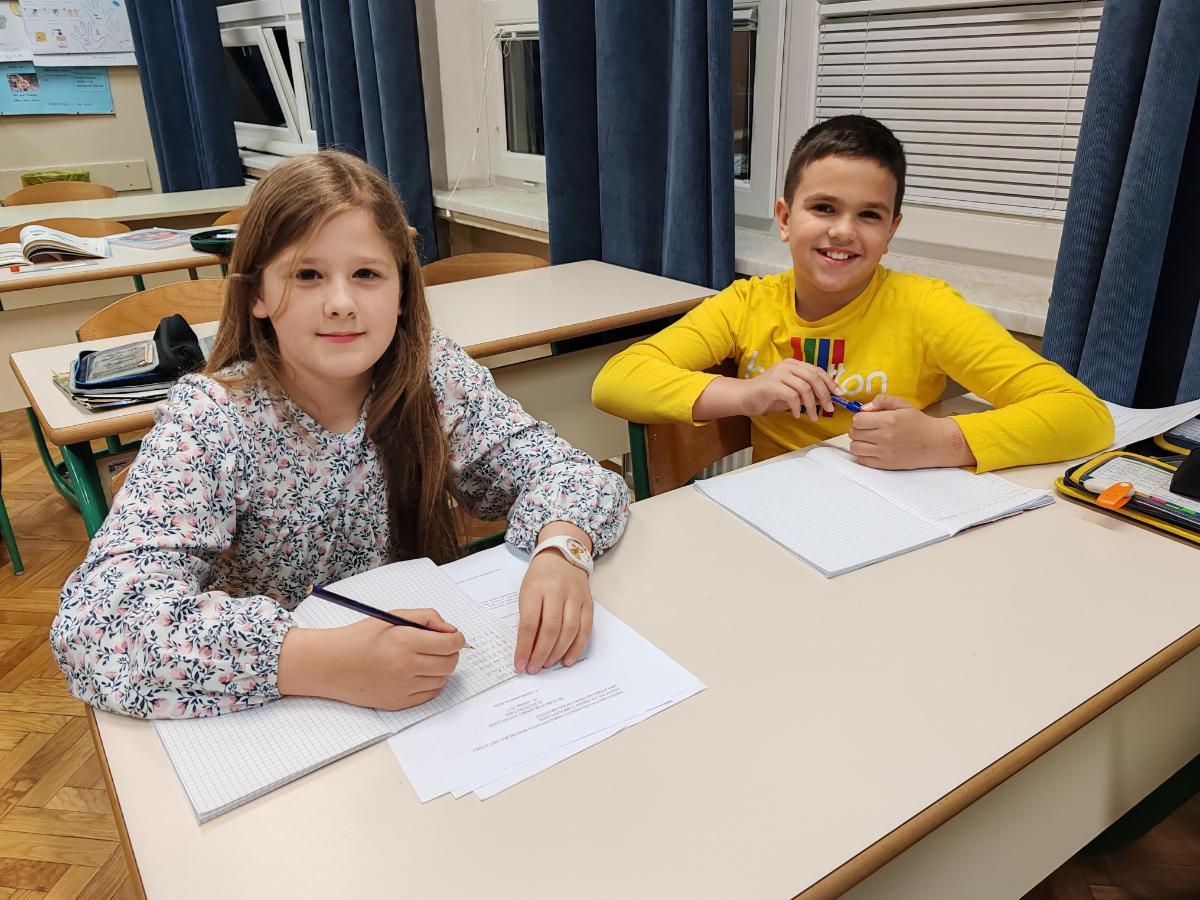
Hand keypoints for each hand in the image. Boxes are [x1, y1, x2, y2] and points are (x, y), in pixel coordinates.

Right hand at [278, 609, 464, 710]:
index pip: (450, 643)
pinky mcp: (398, 702)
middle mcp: (405, 666)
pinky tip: (416, 674)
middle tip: (439, 647)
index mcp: (405, 640)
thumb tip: (451, 631)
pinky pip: (429, 694)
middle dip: (450, 653)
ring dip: (439, 669)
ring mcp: (402, 687)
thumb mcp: (393, 617)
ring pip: (442, 680)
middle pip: (450, 663)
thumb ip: (427, 618)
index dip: (457, 638)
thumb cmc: (361, 638)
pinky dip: (429, 684)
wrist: (332, 664)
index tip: (454, 637)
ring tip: (422, 660)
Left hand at [514, 550, 592, 673]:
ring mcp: (575, 597)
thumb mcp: (526, 592)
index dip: (525, 647)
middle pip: (551, 628)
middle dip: (541, 653)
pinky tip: (567, 660)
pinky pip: (585, 629)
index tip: (519, 664)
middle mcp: (557, 592)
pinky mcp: (588, 603)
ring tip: (547, 665)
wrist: (562, 556)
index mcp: (536, 589)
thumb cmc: (539, 578)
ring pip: (569, 630)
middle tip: (534, 668)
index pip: (529, 623)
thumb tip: (527, 650)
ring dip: (558, 652)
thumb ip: (527, 617)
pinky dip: (577, 647)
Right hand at [736, 359, 841, 420]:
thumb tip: (826, 398)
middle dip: (824, 394)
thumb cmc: (768, 396)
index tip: (838, 395)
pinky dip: (797, 407)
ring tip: (813, 416)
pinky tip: (796, 414)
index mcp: (793, 364)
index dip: (830, 382)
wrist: (745, 397)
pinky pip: (791, 396)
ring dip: (812, 405)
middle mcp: (787, 366)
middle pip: (813, 377)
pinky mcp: (772, 385)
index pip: (817, 370)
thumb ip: (807, 393)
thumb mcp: (792, 394)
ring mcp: (778, 374)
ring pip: (805, 388)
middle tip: (829, 408)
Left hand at [848, 394, 975, 469]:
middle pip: (854, 433)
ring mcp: (884, 452)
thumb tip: (864, 407)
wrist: (935, 443)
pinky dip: (863, 455)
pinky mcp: (885, 464)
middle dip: (858, 429)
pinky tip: (873, 449)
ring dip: (858, 442)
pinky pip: (862, 460)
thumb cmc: (919, 423)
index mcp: (888, 421)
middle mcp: (884, 437)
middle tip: (868, 428)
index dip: (860, 418)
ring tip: (868, 439)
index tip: (866, 419)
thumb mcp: (903, 405)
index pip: (857, 420)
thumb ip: (883, 401)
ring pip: (855, 448)